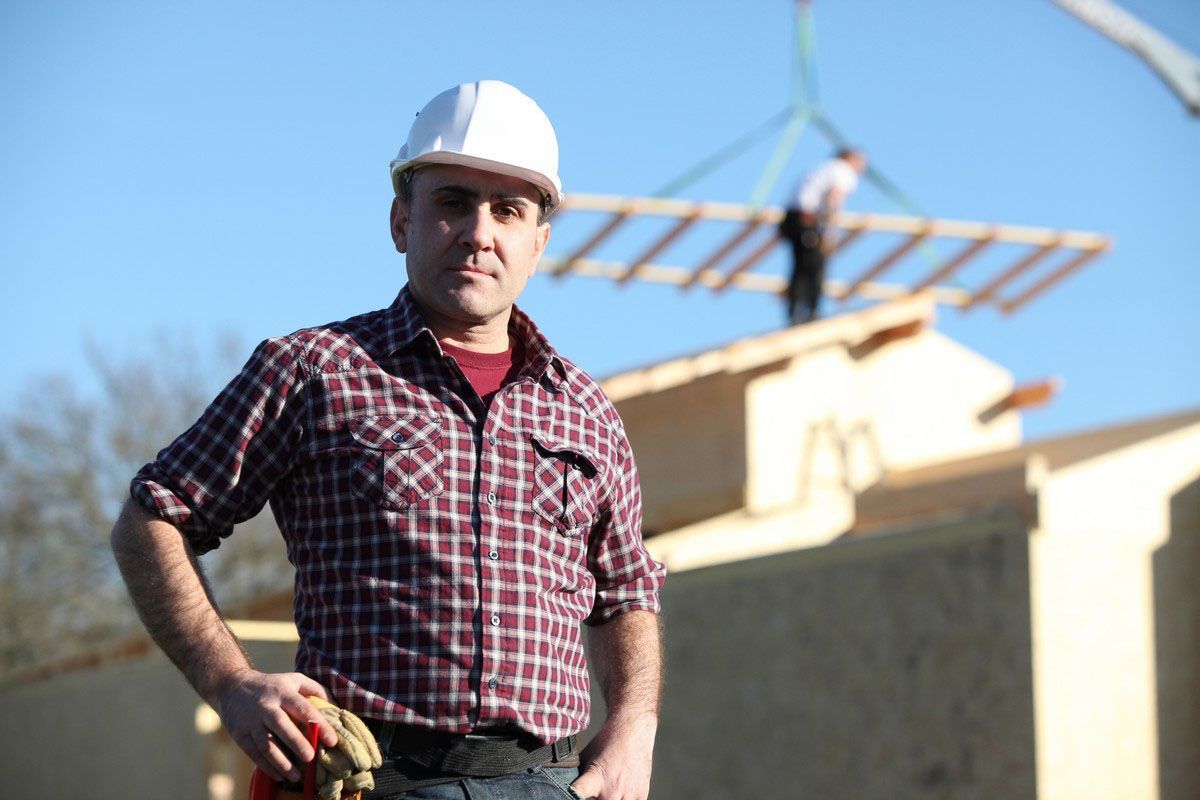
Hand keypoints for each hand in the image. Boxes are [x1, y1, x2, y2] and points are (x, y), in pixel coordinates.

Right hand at [212, 669, 340, 783]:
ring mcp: (251, 721)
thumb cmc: (272, 686)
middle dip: (296, 743)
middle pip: (281, 725)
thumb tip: (334, 707)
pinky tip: (279, 776)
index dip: (318, 724)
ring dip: (281, 762)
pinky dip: (266, 767)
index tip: (332, 740)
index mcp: (283, 692)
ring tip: (296, 776)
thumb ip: (315, 690)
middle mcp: (266, 706)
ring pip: (265, 744)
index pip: (303, 708)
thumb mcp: (293, 680)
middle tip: (311, 758)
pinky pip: (254, 753)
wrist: (232, 686)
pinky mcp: (240, 734)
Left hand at [571, 712, 656, 799]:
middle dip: (597, 799)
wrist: (632, 730)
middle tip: (596, 790)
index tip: (572, 792)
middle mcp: (612, 790)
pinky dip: (624, 799)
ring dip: (611, 799)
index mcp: (594, 778)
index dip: (572, 793)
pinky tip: (622, 791)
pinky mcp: (641, 795)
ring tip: (609, 789)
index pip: (578, 793)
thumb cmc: (606, 742)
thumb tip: (564, 785)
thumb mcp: (585, 757)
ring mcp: (628, 794)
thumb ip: (576, 775)